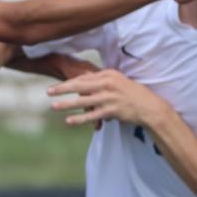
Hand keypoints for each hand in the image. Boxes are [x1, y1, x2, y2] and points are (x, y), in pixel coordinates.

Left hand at [47, 69, 169, 128]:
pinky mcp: (111, 111)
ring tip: (53, 106)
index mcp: (108, 75)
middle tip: (48, 92)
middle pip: (80, 86)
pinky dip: (80, 119)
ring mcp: (109, 98)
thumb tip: (83, 78)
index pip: (84, 78)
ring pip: (83, 101)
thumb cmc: (131, 93)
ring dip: (67, 104)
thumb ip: (100, 79)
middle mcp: (107, 84)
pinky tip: (69, 121)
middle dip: (62, 89)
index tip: (56, 85)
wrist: (148, 106)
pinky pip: (92, 115)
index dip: (68, 82)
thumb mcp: (117, 81)